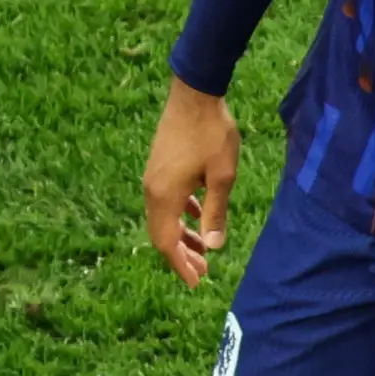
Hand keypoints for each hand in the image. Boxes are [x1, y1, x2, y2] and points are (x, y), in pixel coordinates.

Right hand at [140, 78, 239, 286]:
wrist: (194, 93)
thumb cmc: (212, 133)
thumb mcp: (222, 176)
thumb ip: (216, 212)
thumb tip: (214, 247)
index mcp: (165, 196)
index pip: (167, 242)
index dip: (181, 265)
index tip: (197, 282)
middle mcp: (152, 190)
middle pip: (161, 233)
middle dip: (182, 254)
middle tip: (203, 272)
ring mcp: (153, 177)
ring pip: (163, 217)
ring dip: (182, 235)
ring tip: (204, 248)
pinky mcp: (159, 166)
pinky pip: (166, 200)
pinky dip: (181, 214)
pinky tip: (197, 214)